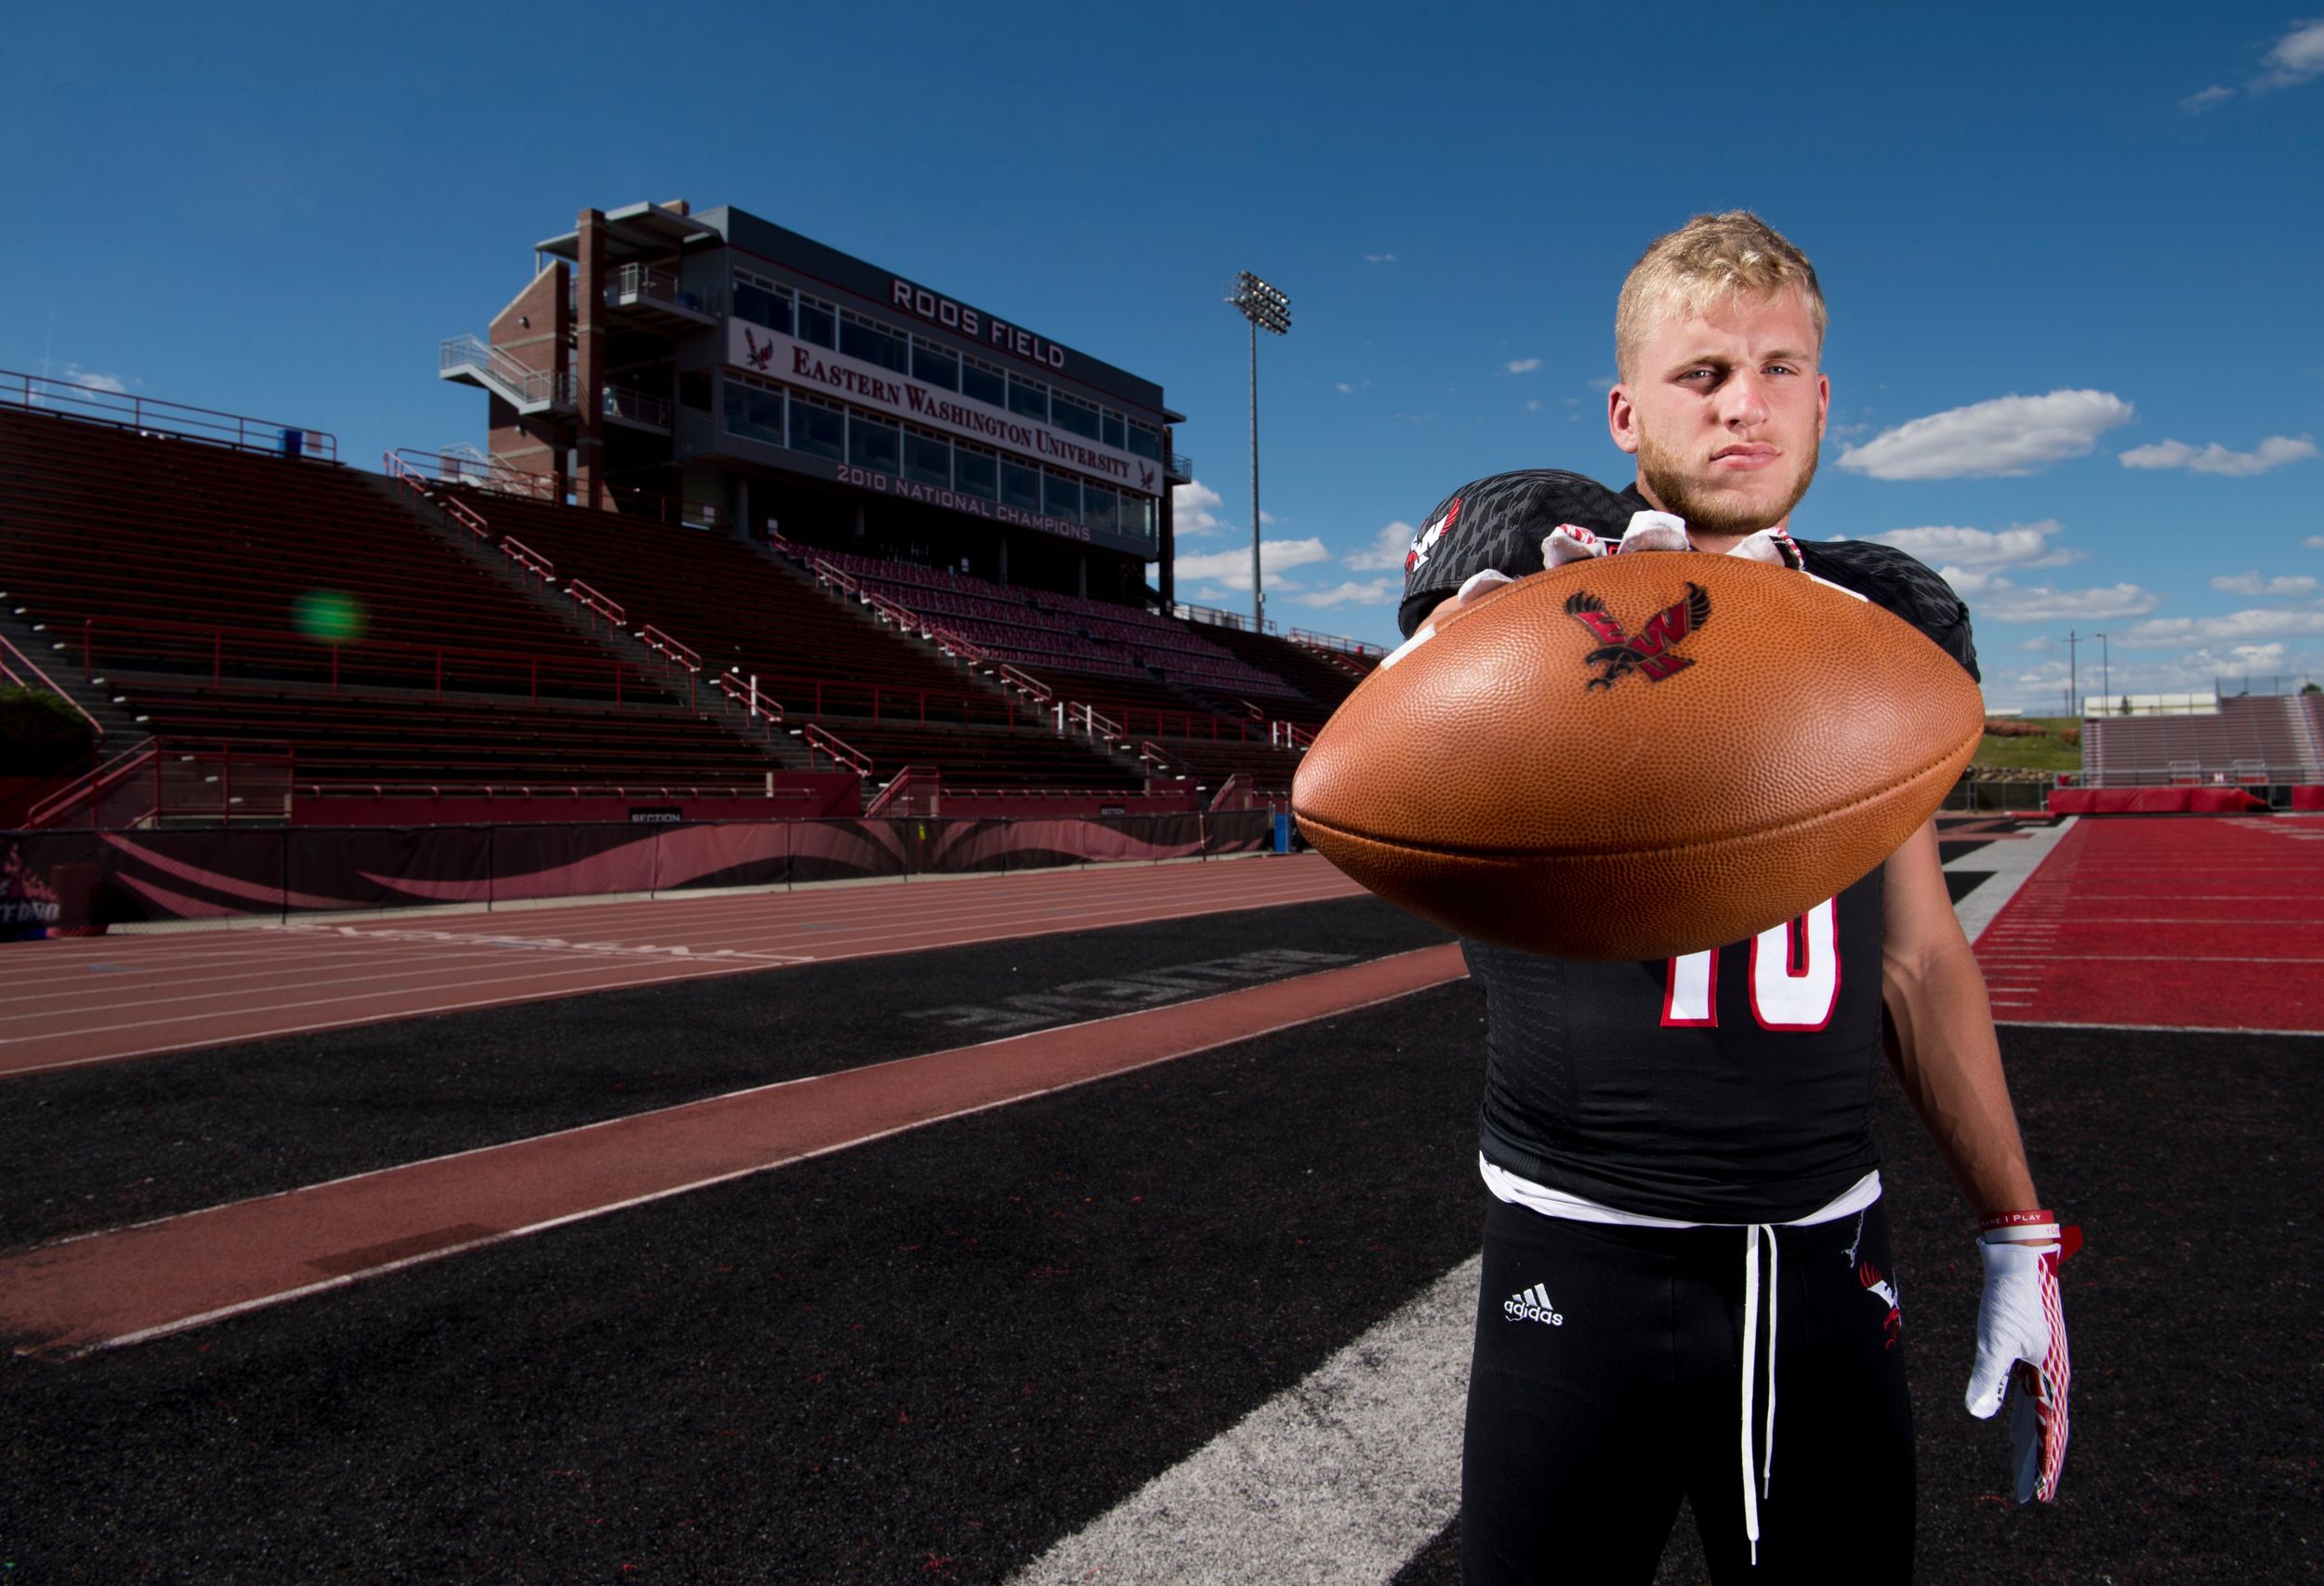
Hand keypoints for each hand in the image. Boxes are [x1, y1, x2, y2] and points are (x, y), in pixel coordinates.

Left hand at [1964, 1226, 2078, 1502]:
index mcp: (2052, 1377)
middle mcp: (2052, 1375)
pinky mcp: (2029, 1353)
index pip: (2051, 1432)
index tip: (2041, 1494)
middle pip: (2046, 1429)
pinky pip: (2027, 1395)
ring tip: (2026, 1472)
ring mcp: (2042, 1364)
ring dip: (2030, 1443)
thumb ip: (1989, 1378)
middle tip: (2031, 1495)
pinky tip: (2012, 1426)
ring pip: (2037, 1414)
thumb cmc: (2010, 1300)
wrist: (2018, 1261)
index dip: (2046, 1464)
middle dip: (2039, 1463)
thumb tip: (1979, 1415)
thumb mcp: (1995, 1340)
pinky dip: (2021, 1416)